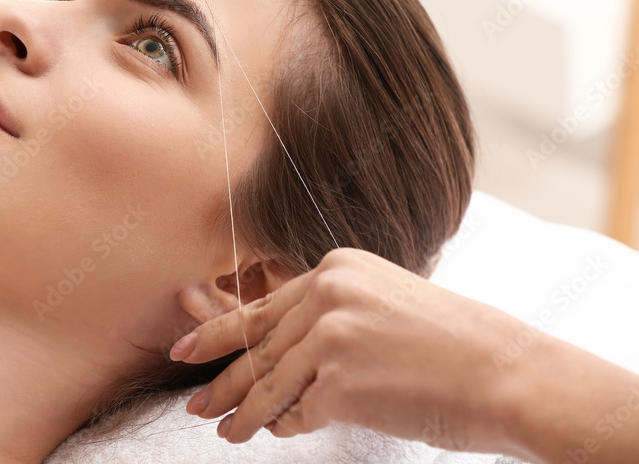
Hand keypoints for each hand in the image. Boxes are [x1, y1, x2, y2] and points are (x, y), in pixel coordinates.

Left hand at [168, 247, 530, 453]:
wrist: (509, 375)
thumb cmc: (457, 346)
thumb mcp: (386, 304)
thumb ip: (333, 315)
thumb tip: (284, 353)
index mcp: (338, 268)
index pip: (265, 306)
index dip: (222, 331)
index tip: (191, 348)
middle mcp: (327, 294)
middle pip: (257, 345)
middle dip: (220, 378)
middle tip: (194, 400)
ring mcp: (330, 337)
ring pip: (267, 383)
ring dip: (243, 413)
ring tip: (225, 430)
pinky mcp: (337, 383)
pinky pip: (295, 413)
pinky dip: (285, 426)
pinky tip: (277, 432)